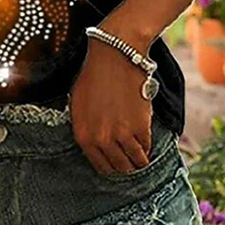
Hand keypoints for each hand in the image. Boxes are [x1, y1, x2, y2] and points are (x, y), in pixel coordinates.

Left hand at [69, 36, 153, 176]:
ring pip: (135, 162)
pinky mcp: (140, 128)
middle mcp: (101, 140)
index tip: (117, 164)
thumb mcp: (77, 104)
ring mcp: (121, 135)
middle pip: (119, 167)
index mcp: (83, 136)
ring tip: (142, 157)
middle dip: (126, 166)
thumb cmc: (93, 76)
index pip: (100, 166)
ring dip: (139, 161)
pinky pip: (146, 147)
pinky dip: (147, 147)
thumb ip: (84, 127)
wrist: (114, 57)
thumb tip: (93, 142)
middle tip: (131, 162)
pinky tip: (146, 142)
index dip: (110, 167)